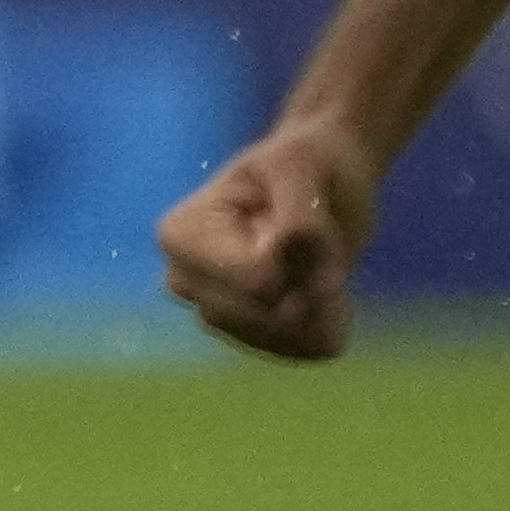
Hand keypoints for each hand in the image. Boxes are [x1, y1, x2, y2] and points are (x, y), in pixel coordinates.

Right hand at [160, 122, 381, 359]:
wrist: (323, 180)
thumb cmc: (305, 162)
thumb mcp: (302, 165)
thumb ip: (296, 211)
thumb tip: (288, 263)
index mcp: (180, 235)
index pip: (255, 281)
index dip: (299, 256)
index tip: (303, 219)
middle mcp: (185, 282)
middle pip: (271, 314)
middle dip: (311, 280)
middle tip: (317, 237)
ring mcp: (215, 315)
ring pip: (287, 336)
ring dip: (323, 300)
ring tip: (321, 256)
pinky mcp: (251, 337)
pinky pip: (303, 349)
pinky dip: (328, 322)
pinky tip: (327, 287)